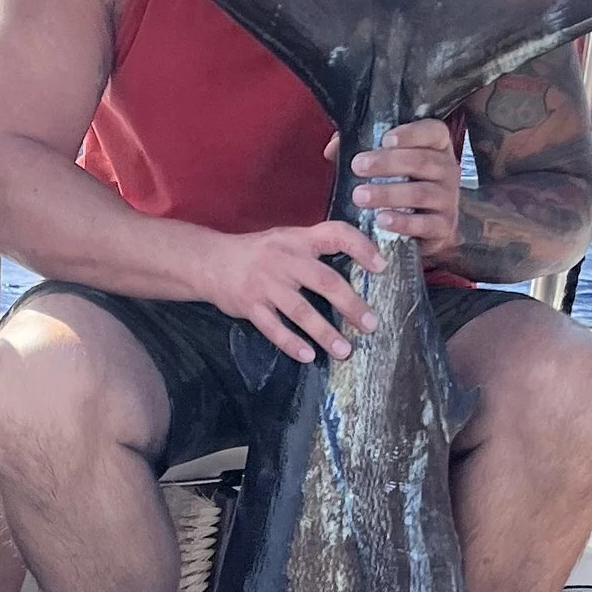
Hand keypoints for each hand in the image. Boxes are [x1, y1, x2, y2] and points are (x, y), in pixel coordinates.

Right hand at [193, 220, 379, 364]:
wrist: (210, 261)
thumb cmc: (258, 253)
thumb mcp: (286, 239)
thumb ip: (315, 248)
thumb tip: (357, 262)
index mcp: (298, 240)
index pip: (335, 234)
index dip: (360, 247)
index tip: (381, 266)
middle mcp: (284, 260)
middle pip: (323, 280)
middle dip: (350, 304)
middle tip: (370, 324)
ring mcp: (265, 284)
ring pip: (300, 310)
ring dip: (324, 333)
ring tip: (345, 350)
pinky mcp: (250, 305)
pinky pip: (273, 328)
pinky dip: (291, 343)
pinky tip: (308, 356)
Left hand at [349, 118, 464, 256]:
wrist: (427, 228)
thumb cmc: (405, 186)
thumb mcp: (389, 164)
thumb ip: (362, 149)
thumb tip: (332, 149)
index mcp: (437, 147)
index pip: (433, 131)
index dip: (411, 133)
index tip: (385, 139)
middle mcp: (448, 170)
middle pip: (422, 161)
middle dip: (387, 163)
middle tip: (358, 166)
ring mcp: (448, 199)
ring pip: (421, 192)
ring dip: (388, 194)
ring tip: (360, 196)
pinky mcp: (444, 226)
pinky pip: (426, 224)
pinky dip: (403, 222)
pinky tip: (382, 219)